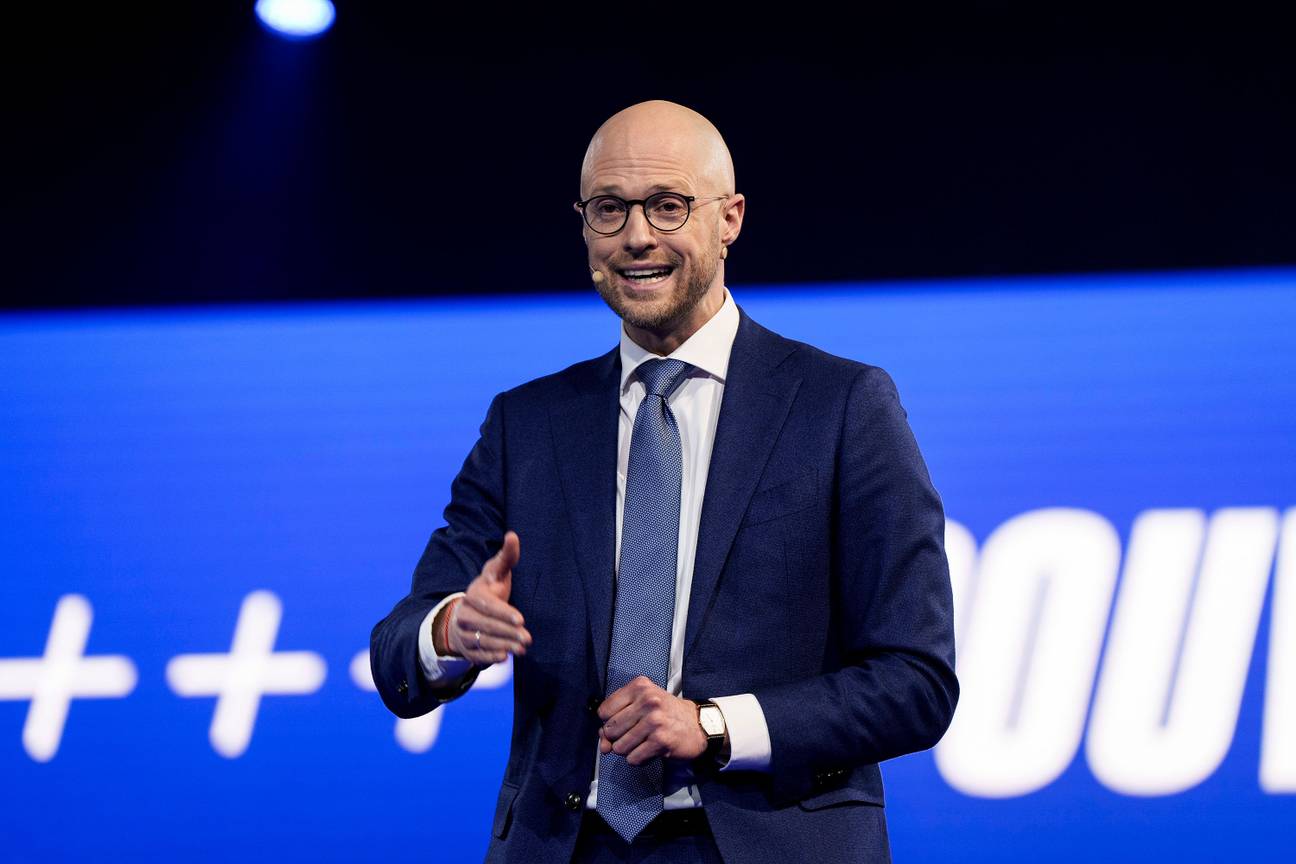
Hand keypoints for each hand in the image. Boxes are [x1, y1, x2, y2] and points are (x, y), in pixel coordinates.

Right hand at [445, 531, 531, 665]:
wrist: (466, 612)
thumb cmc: (490, 589)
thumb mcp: (497, 572)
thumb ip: (507, 557)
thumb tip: (512, 535)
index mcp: (473, 594)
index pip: (488, 605)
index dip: (503, 613)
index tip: (521, 619)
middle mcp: (465, 614)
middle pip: (487, 625)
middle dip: (508, 632)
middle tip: (527, 638)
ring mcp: (464, 632)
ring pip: (484, 641)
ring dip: (504, 645)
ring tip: (522, 648)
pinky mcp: (467, 648)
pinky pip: (478, 655)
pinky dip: (490, 657)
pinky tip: (504, 657)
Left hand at [596, 676, 706, 764]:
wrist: (699, 725)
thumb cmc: (666, 714)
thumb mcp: (642, 706)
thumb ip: (617, 721)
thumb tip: (603, 746)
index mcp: (639, 686)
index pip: (604, 710)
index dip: (608, 722)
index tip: (622, 723)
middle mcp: (647, 700)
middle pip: (610, 730)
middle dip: (618, 739)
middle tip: (635, 735)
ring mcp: (654, 721)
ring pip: (619, 747)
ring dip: (629, 751)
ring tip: (643, 742)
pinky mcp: (660, 740)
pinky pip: (633, 758)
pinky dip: (639, 759)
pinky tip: (650, 750)